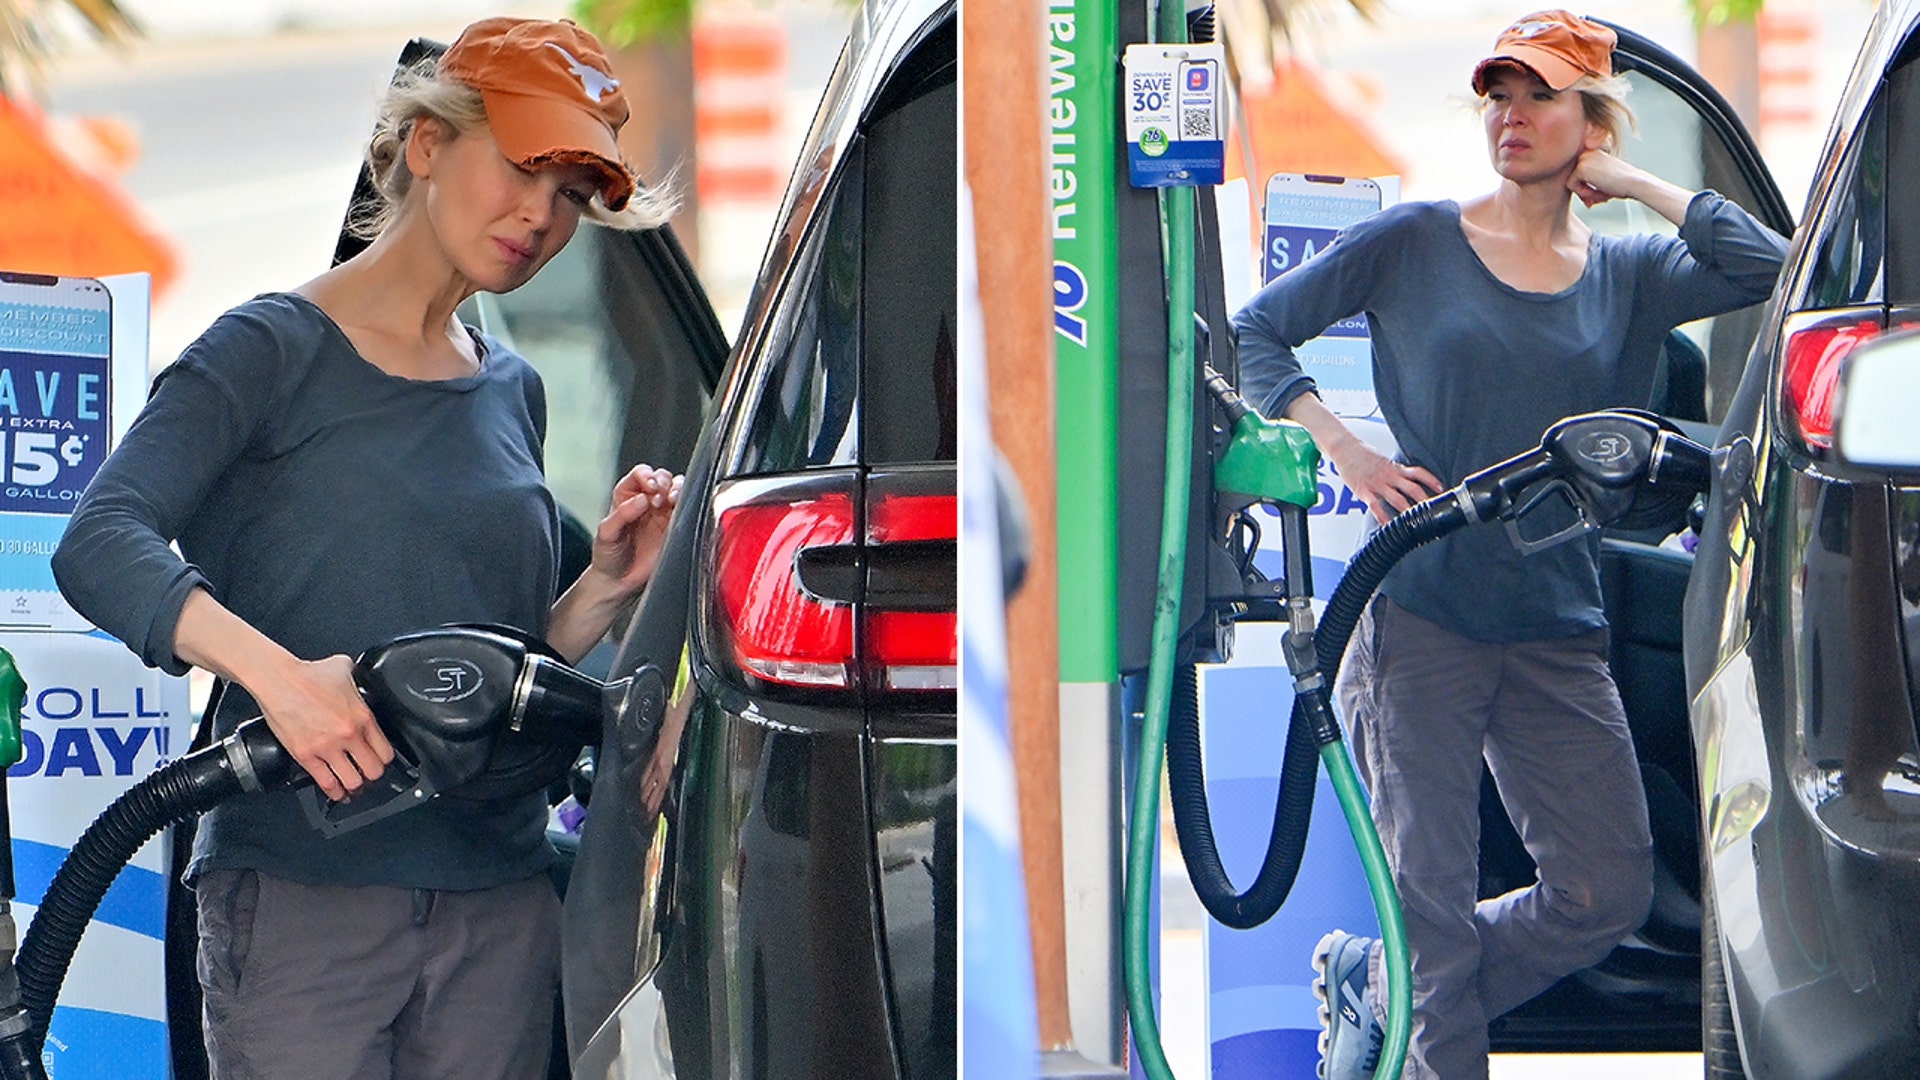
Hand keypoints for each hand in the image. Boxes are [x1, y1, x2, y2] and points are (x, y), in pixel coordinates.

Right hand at [255, 654, 393, 800]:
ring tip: (354, 785)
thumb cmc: (307, 674)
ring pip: (352, 782)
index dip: (385, 759)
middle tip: (368, 775)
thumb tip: (361, 676)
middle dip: (372, 775)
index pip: (386, 751)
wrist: (278, 680)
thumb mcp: (344, 668)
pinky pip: (326, 783)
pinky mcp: (306, 755)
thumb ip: (358, 677)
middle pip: (373, 770)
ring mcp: (327, 747)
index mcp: (362, 716)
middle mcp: (348, 734)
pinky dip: (334, 792)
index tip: (380, 760)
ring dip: (355, 786)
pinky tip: (337, 792)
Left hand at [589, 463, 682, 597]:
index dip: (646, 476)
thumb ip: (621, 515)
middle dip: (663, 482)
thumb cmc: (608, 556)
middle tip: (658, 497)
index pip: (640, 473)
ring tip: (671, 501)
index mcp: (627, 496)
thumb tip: (641, 499)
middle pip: (662, 477)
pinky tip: (681, 511)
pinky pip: (687, 510)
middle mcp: (646, 501)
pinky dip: (689, 505)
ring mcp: (663, 514)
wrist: (618, 582)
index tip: (648, 487)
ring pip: (678, 489)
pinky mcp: (675, 528)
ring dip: (678, 490)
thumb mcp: (606, 534)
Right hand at [1328, 440, 1441, 524]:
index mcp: (1395, 468)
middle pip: (1412, 489)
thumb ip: (1396, 472)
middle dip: (1424, 501)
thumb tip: (1409, 481)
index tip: (1441, 489)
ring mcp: (1377, 484)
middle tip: (1433, 512)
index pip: (1418, 473)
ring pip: (1397, 499)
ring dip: (1408, 511)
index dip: (1431, 481)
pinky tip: (1387, 524)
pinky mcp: (1364, 491)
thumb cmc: (1363, 456)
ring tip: (1416, 522)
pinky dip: (1383, 516)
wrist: (1345, 449)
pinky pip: (1376, 506)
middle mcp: (1389, 476)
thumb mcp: (1384, 462)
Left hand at [1568, 148, 1643, 207]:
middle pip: (1572, 176)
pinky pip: (1570, 186)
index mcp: (1592, 151)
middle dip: (1583, 190)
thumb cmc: (1622, 184)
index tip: (1598, 192)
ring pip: (1570, 181)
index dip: (1585, 186)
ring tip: (1600, 192)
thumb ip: (1588, 185)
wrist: (1633, 183)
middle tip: (1598, 197)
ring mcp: (1583, 158)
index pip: (1576, 172)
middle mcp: (1586, 151)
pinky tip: (1597, 190)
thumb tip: (1581, 197)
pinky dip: (1583, 193)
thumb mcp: (1602, 181)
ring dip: (1584, 192)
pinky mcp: (1580, 167)